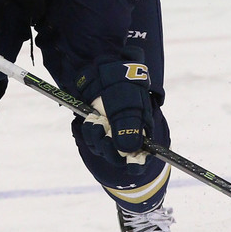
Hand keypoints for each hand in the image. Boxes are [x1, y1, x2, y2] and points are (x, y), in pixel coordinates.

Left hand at [75, 49, 152, 168]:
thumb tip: (129, 150)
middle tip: (105, 137)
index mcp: (140, 129)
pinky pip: (91, 139)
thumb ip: (129, 128)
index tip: (131, 164)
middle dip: (110, 150)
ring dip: (97, 139)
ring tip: (96, 122)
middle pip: (119, 155)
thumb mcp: (129, 105)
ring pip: (102, 148)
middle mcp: (126, 132)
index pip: (141, 154)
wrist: (102, 67)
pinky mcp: (96, 125)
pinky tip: (90, 120)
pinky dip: (89, 132)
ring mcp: (110, 129)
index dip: (136, 163)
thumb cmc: (121, 84)